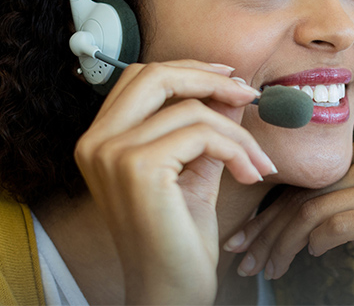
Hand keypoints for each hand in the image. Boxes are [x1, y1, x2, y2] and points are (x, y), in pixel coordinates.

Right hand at [74, 60, 276, 304]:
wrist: (170, 289)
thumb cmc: (179, 237)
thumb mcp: (195, 170)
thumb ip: (207, 128)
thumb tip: (233, 89)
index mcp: (100, 140)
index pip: (141, 77)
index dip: (188, 71)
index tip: (230, 81)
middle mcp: (96, 142)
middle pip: (155, 75)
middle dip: (209, 79)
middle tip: (249, 96)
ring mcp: (112, 154)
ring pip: (192, 110)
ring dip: (238, 133)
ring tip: (257, 162)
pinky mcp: (138, 168)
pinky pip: (203, 134)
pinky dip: (236, 150)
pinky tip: (250, 175)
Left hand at [226, 136, 353, 303]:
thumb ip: (323, 203)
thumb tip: (263, 219)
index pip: (303, 182)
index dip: (266, 214)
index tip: (240, 241)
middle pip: (306, 195)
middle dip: (268, 233)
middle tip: (244, 261)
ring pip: (316, 211)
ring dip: (285, 246)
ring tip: (270, 270)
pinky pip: (340, 224)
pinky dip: (318, 244)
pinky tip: (314, 257)